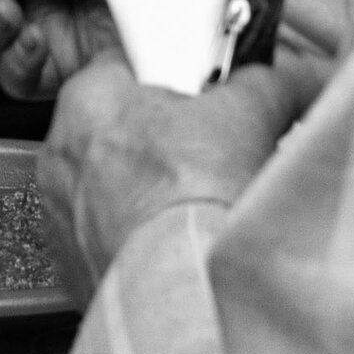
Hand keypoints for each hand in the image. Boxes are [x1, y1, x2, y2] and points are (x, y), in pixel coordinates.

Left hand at [37, 53, 324, 300]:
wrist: (183, 285)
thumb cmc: (195, 195)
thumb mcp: (248, 114)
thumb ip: (267, 84)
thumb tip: (293, 80)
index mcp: (88, 98)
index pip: (126, 68)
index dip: (173, 83)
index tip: (203, 101)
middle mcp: (60, 153)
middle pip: (118, 130)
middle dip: (163, 142)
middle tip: (210, 157)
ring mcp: (60, 213)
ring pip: (110, 188)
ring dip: (148, 195)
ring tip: (198, 207)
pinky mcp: (71, 263)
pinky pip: (105, 238)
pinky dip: (137, 241)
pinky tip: (177, 244)